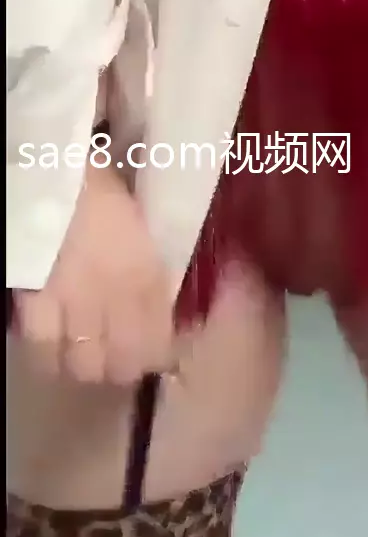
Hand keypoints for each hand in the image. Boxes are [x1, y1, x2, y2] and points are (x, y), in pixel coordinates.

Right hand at [11, 161, 176, 385]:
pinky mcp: (35, 303)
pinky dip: (50, 355)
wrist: (55, 170)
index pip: (159, 337)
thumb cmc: (102, 186)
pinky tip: (54, 348)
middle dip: (124, 365)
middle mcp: (115, 296)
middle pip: (123, 364)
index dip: (158, 354)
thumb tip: (162, 294)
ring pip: (85, 366)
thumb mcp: (142, 223)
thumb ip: (151, 262)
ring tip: (86, 353)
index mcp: (146, 271)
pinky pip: (43, 351)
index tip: (156, 351)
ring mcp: (74, 303)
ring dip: (88, 364)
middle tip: (120, 353)